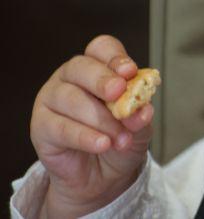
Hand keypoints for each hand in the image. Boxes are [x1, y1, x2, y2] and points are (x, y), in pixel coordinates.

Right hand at [30, 35, 153, 217]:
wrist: (103, 175)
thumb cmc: (119, 138)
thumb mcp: (139, 126)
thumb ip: (140, 116)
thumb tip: (142, 110)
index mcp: (98, 67)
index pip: (101, 49)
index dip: (115, 57)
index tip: (131, 72)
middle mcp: (72, 77)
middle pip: (81, 67)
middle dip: (102, 79)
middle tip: (119, 93)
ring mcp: (52, 99)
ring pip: (72, 98)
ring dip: (101, 119)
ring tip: (121, 138)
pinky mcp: (41, 126)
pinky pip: (60, 127)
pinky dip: (84, 136)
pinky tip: (102, 144)